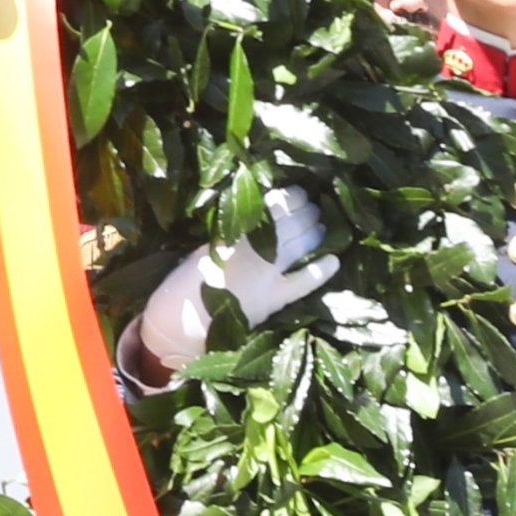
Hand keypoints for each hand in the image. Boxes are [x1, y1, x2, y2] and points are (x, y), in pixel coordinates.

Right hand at [133, 188, 337, 374]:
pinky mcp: (274, 300)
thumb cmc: (186, 283)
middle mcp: (253, 250)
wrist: (181, 324)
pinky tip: (334, 260)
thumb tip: (259, 219)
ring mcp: (267, 276)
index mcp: (233, 233)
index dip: (288, 197)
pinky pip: (304, 282)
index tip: (296, 191)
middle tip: (312, 205)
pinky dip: (321, 270)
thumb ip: (233, 235)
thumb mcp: (206, 248)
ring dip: (315, 232)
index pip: (270, 207)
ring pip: (301, 245)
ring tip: (320, 225)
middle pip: (290, 223)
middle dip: (305, 211)